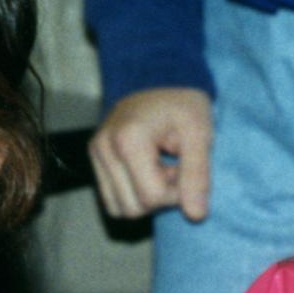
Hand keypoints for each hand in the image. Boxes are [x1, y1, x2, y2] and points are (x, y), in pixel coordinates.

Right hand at [89, 87, 213, 220]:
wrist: (157, 76)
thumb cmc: (182, 104)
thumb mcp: (199, 134)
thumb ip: (197, 175)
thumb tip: (196, 216)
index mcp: (128, 139)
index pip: (152, 197)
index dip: (176, 192)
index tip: (184, 166)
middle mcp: (104, 148)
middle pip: (133, 208)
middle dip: (160, 196)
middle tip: (173, 167)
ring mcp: (95, 153)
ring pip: (120, 209)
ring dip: (145, 197)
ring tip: (160, 169)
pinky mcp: (94, 159)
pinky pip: (112, 200)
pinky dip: (132, 194)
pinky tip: (147, 171)